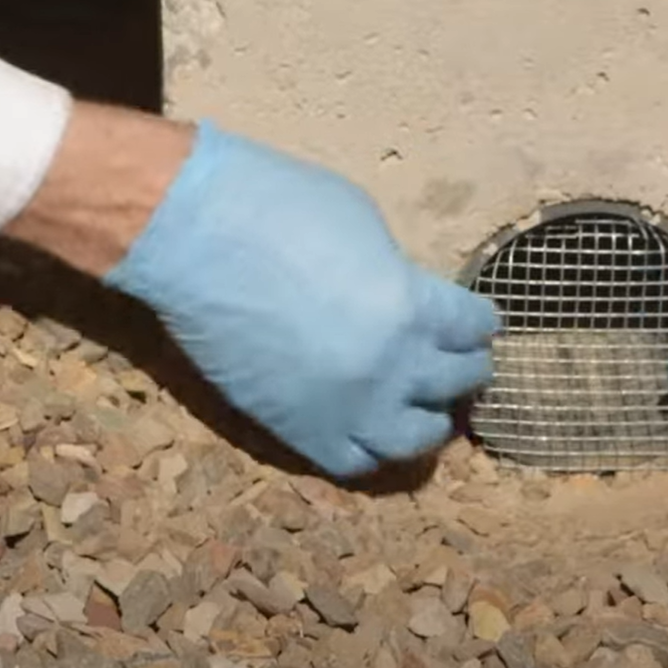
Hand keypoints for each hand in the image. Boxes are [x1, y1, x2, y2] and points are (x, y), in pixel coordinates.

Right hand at [102, 121, 497, 476]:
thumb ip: (399, 275)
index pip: (475, 328)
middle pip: (458, 382)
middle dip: (463, 366)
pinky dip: (371, 446)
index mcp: (414, 307)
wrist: (190, 234)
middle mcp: (391, 367)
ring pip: (416, 438)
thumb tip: (409, 302)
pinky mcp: (296, 430)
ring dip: (429, 418)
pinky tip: (371, 424)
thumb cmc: (276, 206)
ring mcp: (345, 406)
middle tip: (456, 357)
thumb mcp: (365, 226)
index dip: (477, 320)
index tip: (473, 319)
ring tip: (424, 404)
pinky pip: (354, 462)